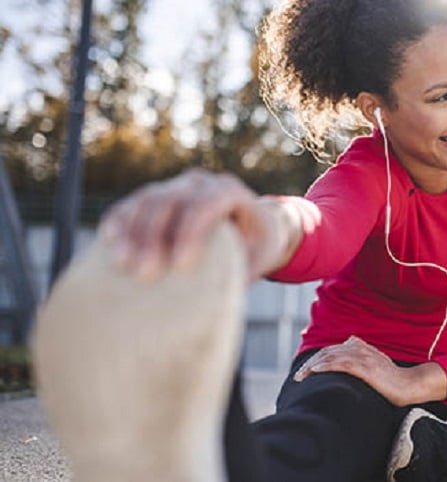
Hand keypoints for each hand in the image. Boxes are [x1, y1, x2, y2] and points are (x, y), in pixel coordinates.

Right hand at [100, 168, 300, 280]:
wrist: (252, 226)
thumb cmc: (256, 246)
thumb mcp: (258, 258)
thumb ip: (241, 270)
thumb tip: (217, 299)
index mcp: (230, 192)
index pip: (206, 204)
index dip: (190, 232)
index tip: (179, 266)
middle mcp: (201, 183)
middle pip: (171, 201)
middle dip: (154, 236)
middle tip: (145, 273)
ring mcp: (177, 186)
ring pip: (147, 200)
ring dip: (132, 231)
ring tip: (123, 264)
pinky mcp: (158, 196)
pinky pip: (133, 203)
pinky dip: (120, 219)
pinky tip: (110, 241)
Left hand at [294, 336, 446, 405]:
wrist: (409, 385)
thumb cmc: (393, 381)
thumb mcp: (375, 367)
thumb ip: (362, 361)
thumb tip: (348, 366)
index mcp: (361, 348)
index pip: (333, 349)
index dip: (318, 358)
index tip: (307, 370)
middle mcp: (360, 349)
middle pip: (328, 352)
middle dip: (311, 363)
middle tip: (299, 376)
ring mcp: (363, 357)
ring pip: (331, 356)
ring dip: (313, 366)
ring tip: (301, 376)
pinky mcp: (365, 368)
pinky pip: (341, 363)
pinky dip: (325, 366)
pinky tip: (315, 370)